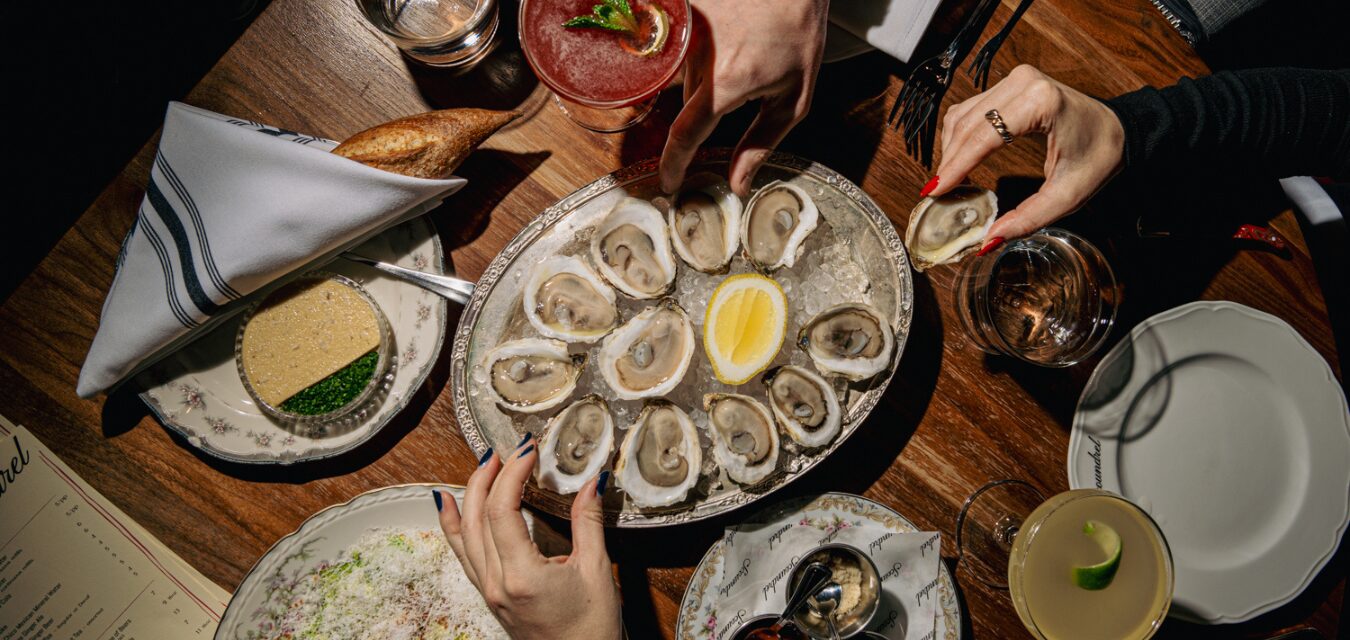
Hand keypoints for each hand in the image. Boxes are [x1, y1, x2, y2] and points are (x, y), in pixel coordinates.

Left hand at [436, 437, 620, 639]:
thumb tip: (592, 483)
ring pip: (464, 533)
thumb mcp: (596, 571)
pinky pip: (462, 553)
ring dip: (469, 494)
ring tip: (482, 465)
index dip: (512, 472)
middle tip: (506, 450)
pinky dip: (453, 525)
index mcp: (522, 576)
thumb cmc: (590, 630)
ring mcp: (488, 590)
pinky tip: (448, 504)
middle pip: (477, 516)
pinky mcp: (488, 594)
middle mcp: (496, 583)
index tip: (527, 449)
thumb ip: (589, 523)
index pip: (503, 509)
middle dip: (489, 476)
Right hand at [659, 0, 829, 195]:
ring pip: (680, 79)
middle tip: (742, 92)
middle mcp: (699, 57)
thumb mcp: (792, 99)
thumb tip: (738, 184)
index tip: (669, 184)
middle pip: (686, 106)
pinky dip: (697, 59)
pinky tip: (724, 45)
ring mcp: (686, 32)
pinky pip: (678, 52)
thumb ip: (760, 145)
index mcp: (727, 82)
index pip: (685, 135)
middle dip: (708, 112)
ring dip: (703, 83)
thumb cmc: (798, 35)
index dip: (673, 165)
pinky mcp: (683, 15)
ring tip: (739, 61)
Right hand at [930, 64, 1125, 240]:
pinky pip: (970, 109)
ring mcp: (1015, 78)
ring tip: (949, 182)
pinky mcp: (1010, 83)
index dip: (956, 166)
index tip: (935, 192)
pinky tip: (960, 161)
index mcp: (1042, 102)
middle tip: (937, 195)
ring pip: (963, 115)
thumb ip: (1028, 218)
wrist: (1119, 129)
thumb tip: (988, 240)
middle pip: (968, 124)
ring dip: (951, 149)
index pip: (984, 136)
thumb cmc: (1098, 158)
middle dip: (949, 162)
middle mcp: (1024, 82)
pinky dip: (960, 136)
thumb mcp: (1067, 195)